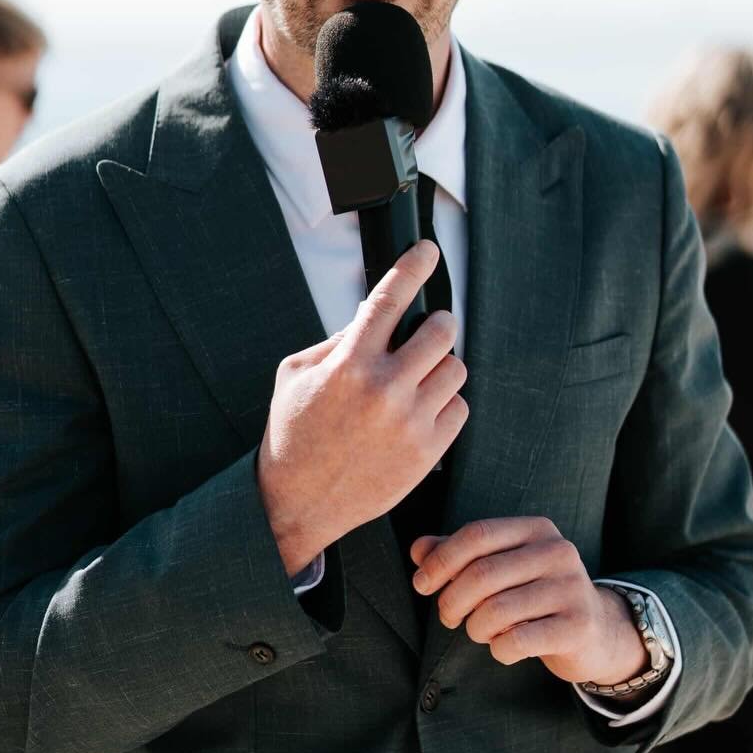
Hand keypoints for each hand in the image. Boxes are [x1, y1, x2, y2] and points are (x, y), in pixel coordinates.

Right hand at [257, 241, 467, 576]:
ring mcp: (410, 422)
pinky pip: (459, 408)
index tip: (428, 250)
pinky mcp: (427, 452)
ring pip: (455, 369)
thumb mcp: (296, 374)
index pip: (390, 298)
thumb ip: (336, 341)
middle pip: (440, 331)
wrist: (297, 502)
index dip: (413, 266)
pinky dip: (445, 403)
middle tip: (426, 330)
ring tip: (417, 378)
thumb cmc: (293, 435)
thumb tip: (373, 312)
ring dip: (440, 366)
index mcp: (349, 364)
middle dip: (436, 324)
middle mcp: (384, 389)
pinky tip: (420, 410)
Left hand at [409, 518, 650, 685]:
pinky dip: (498, 649)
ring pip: (496, 610)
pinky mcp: (577, 626)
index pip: (477, 534)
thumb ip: (458, 554)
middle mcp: (557, 552)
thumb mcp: (501, 566)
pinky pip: (517, 640)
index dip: (441, 560)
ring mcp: (571, 588)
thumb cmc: (535, 594)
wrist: (595, 630)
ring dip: (474, 628)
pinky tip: (503, 647)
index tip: (422, 585)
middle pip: (482, 574)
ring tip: (479, 631)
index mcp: (536, 529)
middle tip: (447, 617)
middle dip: (451, 600)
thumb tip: (418, 549)